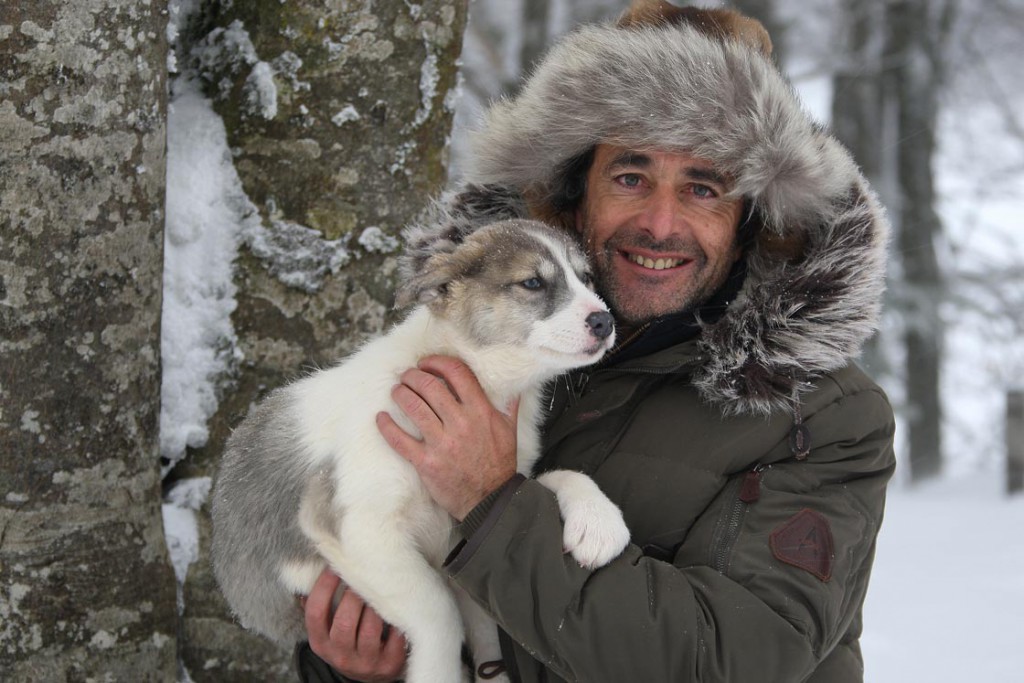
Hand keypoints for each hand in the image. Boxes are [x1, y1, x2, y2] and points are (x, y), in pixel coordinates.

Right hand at [303, 569, 406, 681]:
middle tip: (363, 576)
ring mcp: (365, 663)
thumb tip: (320, 568)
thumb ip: (323, 605)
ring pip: (370, 629)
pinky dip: (397, 619)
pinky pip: (395, 637)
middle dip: (354, 595)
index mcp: (320, 643)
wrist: (369, 674)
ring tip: (381, 588)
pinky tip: (399, 606)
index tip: (334, 566)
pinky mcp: (389, 664)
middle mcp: (340, 656)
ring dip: (376, 605)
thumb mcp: (329, 630)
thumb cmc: (348, 641)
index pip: (315, 613)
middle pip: (344, 622)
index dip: (324, 586)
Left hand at [376, 355, 517, 519]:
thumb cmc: (498, 463)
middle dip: (413, 376)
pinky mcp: (426, 462)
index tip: (427, 363)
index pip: (457, 373)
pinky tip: (381, 417)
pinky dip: (387, 426)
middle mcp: (460, 423)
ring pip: (413, 407)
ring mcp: (441, 443)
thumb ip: (508, 405)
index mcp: (481, 411)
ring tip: (397, 391)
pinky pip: (400, 440)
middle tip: (407, 376)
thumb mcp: (509, 430)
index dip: (437, 362)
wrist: (490, 499)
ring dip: (400, 394)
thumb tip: (512, 385)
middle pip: (429, 386)